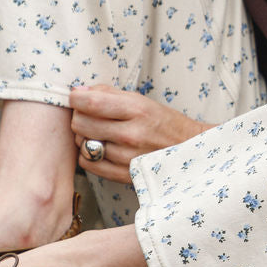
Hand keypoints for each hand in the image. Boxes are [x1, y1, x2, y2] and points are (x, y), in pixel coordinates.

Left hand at [70, 85, 210, 184]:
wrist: (189, 151)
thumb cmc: (164, 123)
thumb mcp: (142, 100)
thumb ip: (109, 93)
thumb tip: (79, 90)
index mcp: (137, 110)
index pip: (90, 102)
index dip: (76, 97)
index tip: (77, 97)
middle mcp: (131, 135)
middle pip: (80, 123)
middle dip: (80, 116)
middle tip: (90, 115)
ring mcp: (126, 158)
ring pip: (82, 144)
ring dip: (85, 136)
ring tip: (99, 132)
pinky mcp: (123, 175)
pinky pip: (88, 163)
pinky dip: (89, 155)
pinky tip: (101, 148)